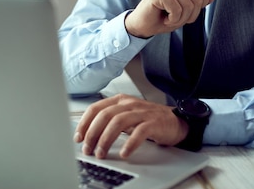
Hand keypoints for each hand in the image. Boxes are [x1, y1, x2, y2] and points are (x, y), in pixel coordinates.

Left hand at [73, 94, 188, 158]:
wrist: (176, 121)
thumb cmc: (148, 120)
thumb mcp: (126, 116)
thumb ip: (109, 121)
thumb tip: (87, 134)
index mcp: (119, 101)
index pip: (96, 108)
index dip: (84, 123)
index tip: (78, 138)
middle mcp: (129, 104)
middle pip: (104, 115)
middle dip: (92, 134)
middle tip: (88, 149)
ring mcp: (141, 112)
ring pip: (118, 122)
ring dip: (106, 139)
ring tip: (101, 153)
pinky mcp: (154, 123)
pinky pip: (139, 132)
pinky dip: (129, 144)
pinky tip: (124, 153)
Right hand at [125, 0, 213, 37]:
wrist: (142, 26)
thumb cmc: (162, 17)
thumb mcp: (185, 11)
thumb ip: (198, 2)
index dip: (199, 7)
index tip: (185, 12)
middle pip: (197, 0)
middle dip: (188, 16)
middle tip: (174, 17)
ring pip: (188, 6)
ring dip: (179, 19)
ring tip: (168, 17)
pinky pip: (176, 10)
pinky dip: (171, 20)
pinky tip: (163, 18)